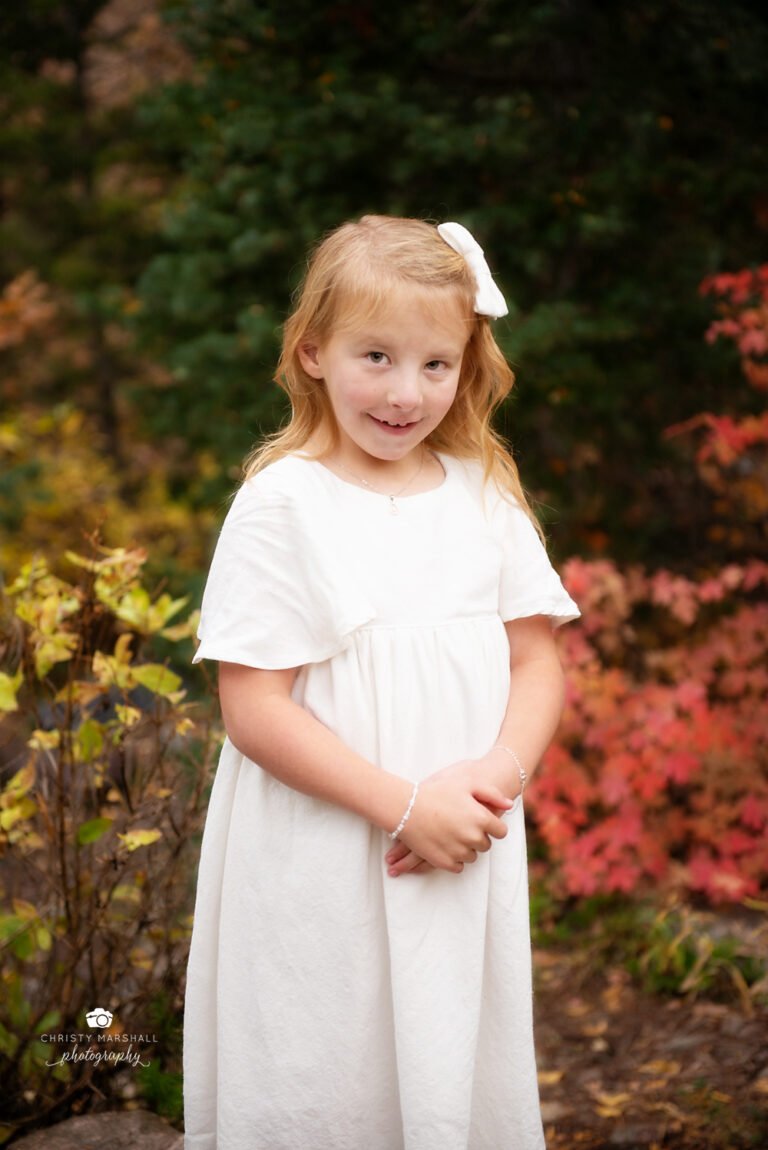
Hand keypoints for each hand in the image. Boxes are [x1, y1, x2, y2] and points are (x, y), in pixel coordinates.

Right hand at [387, 759, 512, 875]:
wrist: (405, 806)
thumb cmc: (436, 791)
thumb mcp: (467, 783)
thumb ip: (491, 794)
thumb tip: (510, 805)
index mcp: (481, 819)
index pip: (501, 832)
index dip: (493, 826)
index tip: (483, 821)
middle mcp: (473, 838)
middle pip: (486, 845)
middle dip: (478, 836)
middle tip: (463, 824)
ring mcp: (458, 852)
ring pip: (473, 857)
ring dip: (467, 848)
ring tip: (452, 833)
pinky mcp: (444, 862)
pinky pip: (458, 866)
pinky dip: (455, 858)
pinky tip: (446, 845)